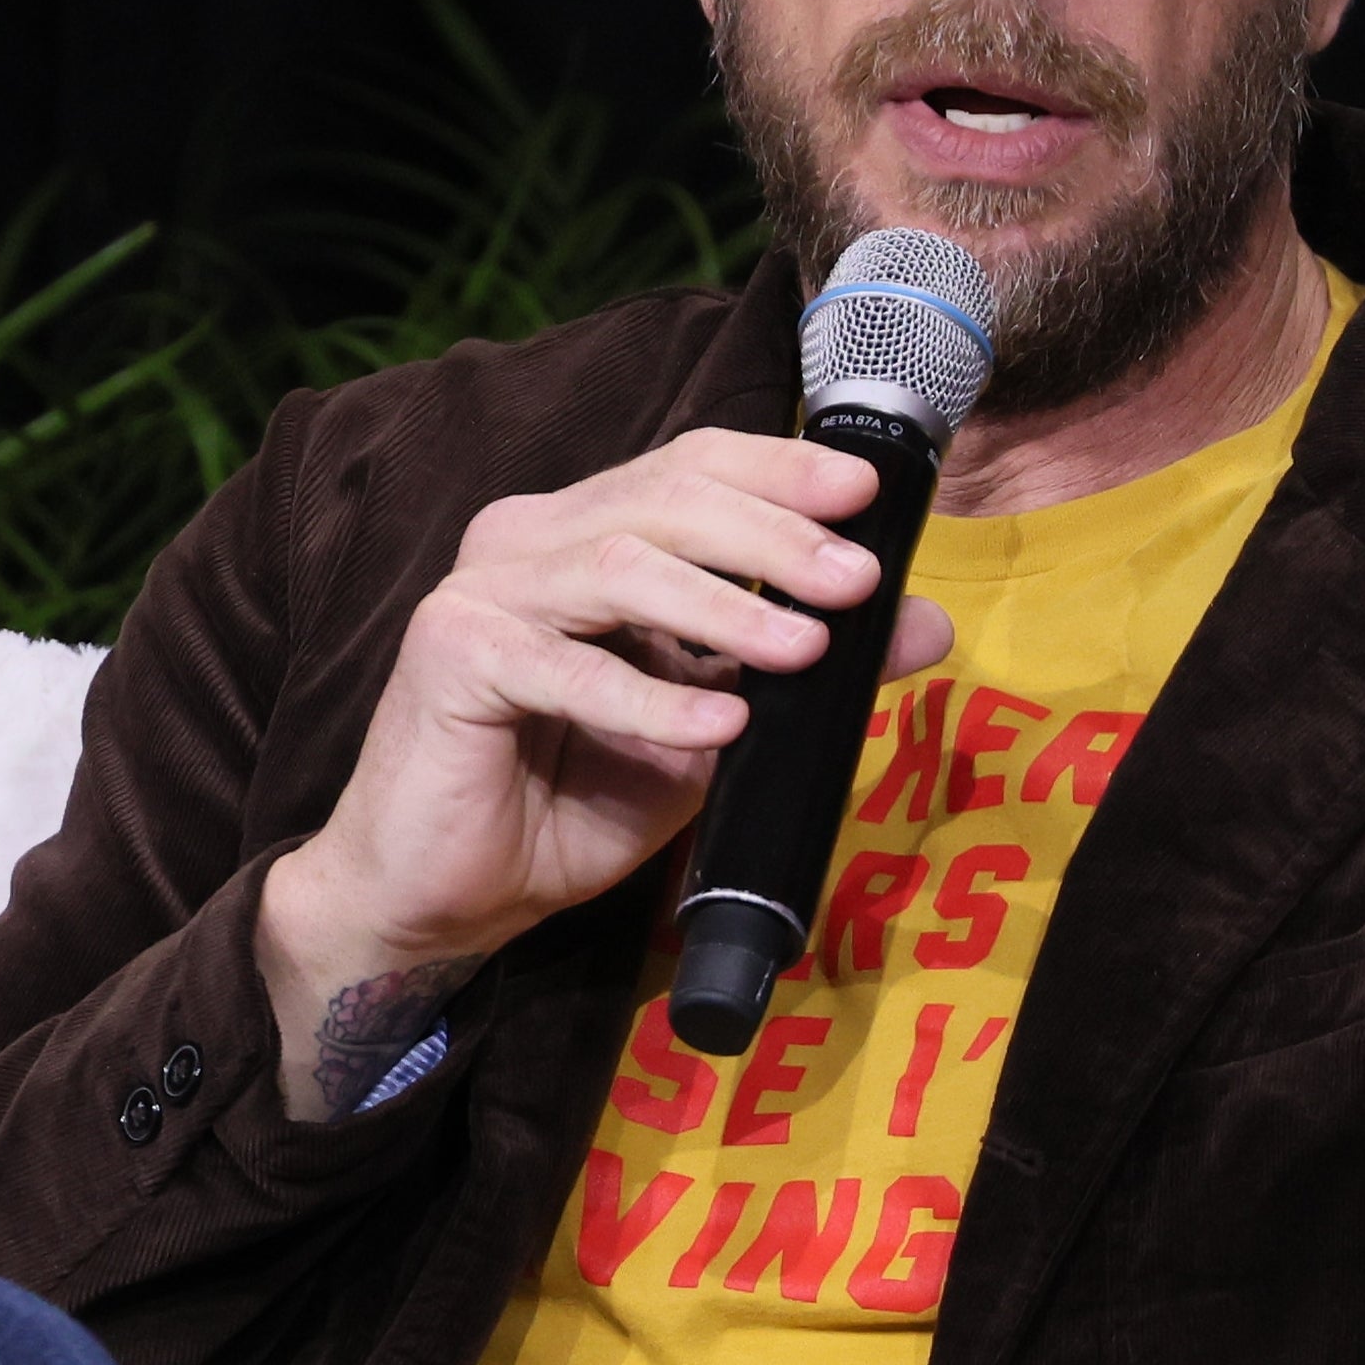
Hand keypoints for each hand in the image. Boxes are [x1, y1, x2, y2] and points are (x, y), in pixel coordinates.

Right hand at [257, 429, 953, 1114]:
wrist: (442, 898)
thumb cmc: (562, 807)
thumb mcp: (710, 731)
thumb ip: (798, 666)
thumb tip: (921, 623)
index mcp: (581, 535)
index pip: (688, 467)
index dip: (778, 470)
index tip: (866, 495)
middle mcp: (526, 542)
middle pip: (664, 500)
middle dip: (772, 536)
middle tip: (854, 579)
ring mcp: (481, 591)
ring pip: (621, 566)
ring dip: (725, 608)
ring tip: (807, 651)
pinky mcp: (450, 656)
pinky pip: (567, 670)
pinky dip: (651, 700)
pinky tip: (717, 728)